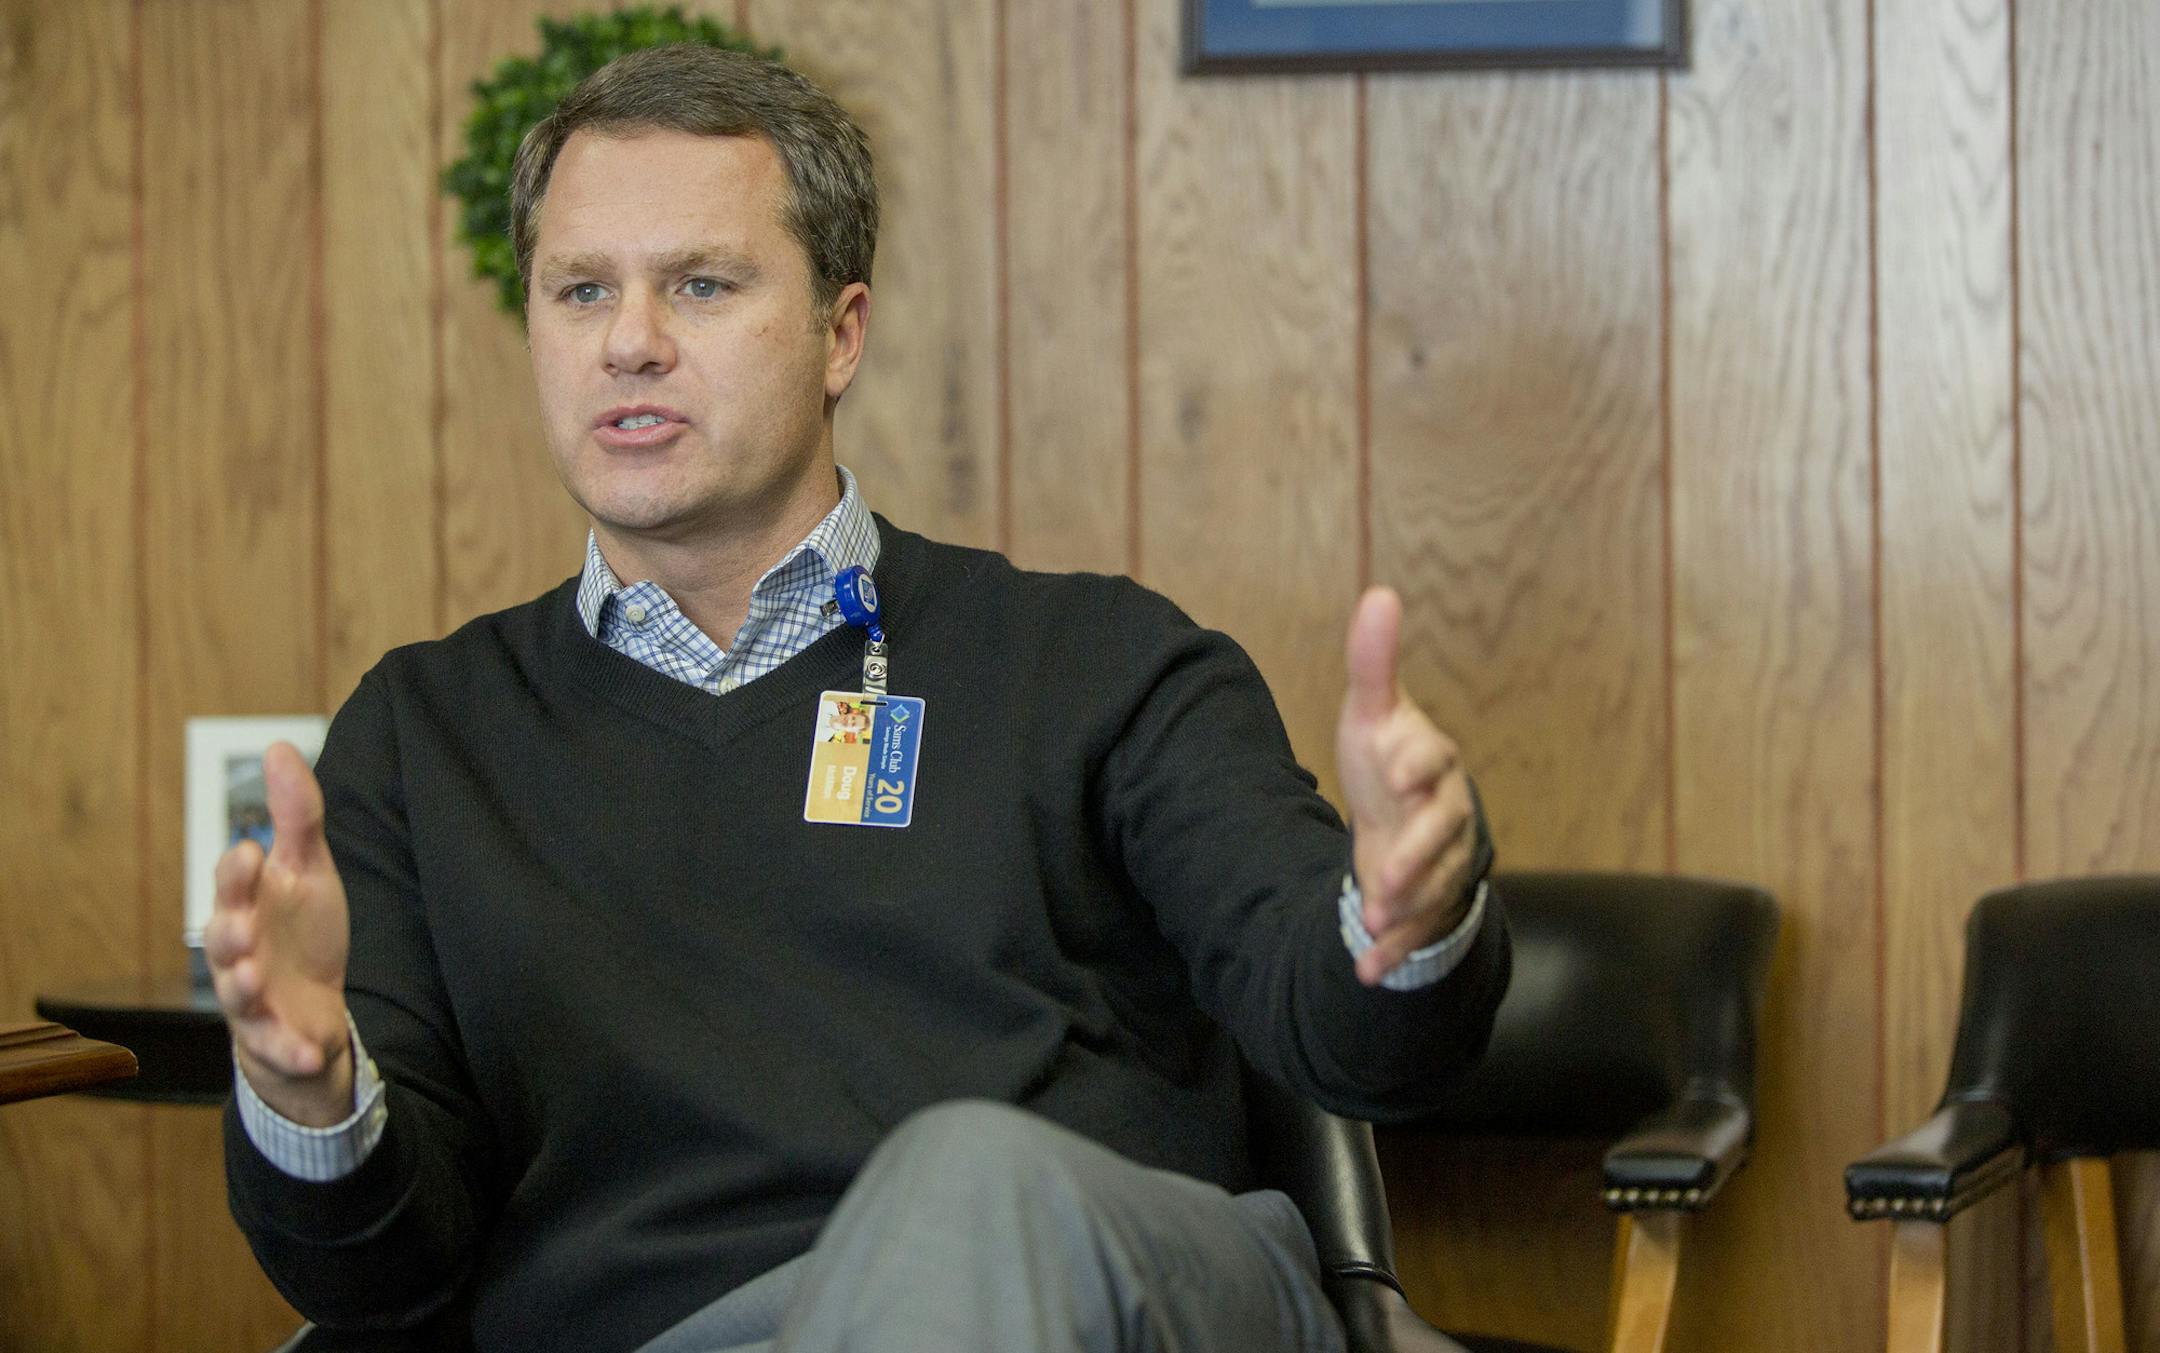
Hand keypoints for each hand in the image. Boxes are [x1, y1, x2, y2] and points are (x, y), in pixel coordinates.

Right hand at [204, 741, 354, 1124]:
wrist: (313, 1010)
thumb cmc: (301, 933)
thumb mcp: (307, 870)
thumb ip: (295, 816)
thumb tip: (279, 746)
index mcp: (247, 906)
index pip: (232, 884)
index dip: (238, 871)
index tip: (252, 849)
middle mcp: (240, 952)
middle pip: (224, 939)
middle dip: (227, 930)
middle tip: (237, 921)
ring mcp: (254, 999)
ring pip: (238, 994)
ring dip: (244, 986)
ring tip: (254, 977)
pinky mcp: (277, 1039)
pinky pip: (279, 1048)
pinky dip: (293, 1050)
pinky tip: (313, 1050)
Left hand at [1335, 587, 1478, 985]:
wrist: (1403, 817)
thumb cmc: (1387, 759)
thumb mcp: (1372, 713)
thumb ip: (1374, 663)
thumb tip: (1379, 593)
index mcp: (1433, 763)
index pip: (1431, 760)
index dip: (1415, 763)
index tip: (1395, 769)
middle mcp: (1446, 813)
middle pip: (1439, 835)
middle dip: (1413, 856)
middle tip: (1381, 876)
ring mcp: (1441, 863)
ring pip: (1433, 887)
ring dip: (1404, 911)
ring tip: (1371, 925)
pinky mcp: (1428, 902)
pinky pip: (1418, 930)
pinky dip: (1393, 952)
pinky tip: (1365, 971)